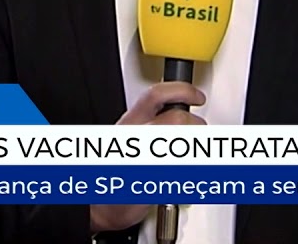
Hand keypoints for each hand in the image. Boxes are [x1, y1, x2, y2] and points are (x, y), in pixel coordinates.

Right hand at [90, 82, 206, 232]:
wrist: (99, 206)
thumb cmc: (114, 173)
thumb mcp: (128, 136)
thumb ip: (152, 121)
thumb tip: (181, 111)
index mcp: (130, 123)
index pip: (157, 95)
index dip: (182, 91)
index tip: (197, 96)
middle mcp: (137, 139)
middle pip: (178, 119)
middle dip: (196, 124)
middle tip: (198, 130)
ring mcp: (148, 160)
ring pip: (186, 143)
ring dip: (197, 147)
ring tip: (191, 153)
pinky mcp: (157, 183)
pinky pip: (184, 170)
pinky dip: (192, 169)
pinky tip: (185, 171)